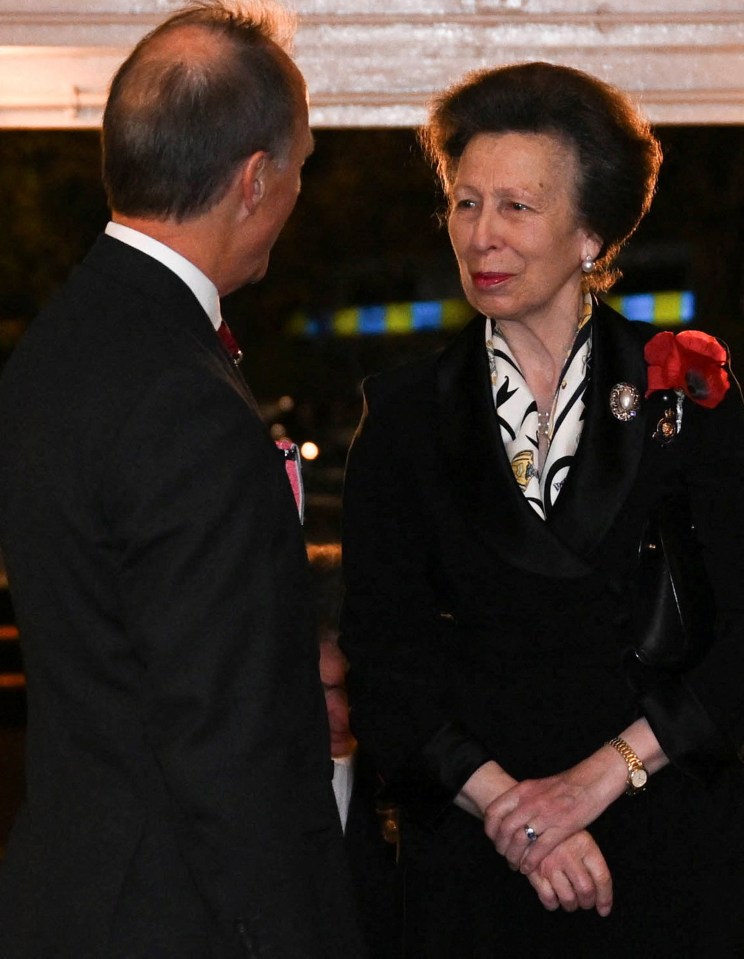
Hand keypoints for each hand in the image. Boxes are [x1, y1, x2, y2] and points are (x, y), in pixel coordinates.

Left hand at [483, 750, 626, 873]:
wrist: (592, 781)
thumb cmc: (566, 785)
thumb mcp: (538, 786)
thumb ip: (524, 799)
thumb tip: (510, 813)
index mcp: (523, 790)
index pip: (494, 810)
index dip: (490, 828)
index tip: (493, 838)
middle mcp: (530, 802)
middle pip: (504, 829)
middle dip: (501, 846)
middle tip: (504, 855)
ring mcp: (545, 815)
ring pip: (519, 841)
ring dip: (514, 857)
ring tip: (515, 865)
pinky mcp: (561, 827)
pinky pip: (539, 849)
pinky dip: (530, 862)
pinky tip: (528, 868)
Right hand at [525, 830, 612, 915]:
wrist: (532, 823)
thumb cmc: (560, 833)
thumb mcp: (580, 838)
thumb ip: (592, 862)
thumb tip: (601, 896)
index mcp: (584, 845)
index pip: (602, 878)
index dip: (605, 898)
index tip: (603, 909)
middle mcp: (569, 855)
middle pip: (586, 891)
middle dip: (587, 902)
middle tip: (584, 902)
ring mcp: (551, 864)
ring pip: (568, 898)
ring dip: (571, 904)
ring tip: (570, 899)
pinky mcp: (534, 871)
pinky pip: (548, 898)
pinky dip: (552, 904)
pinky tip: (554, 896)